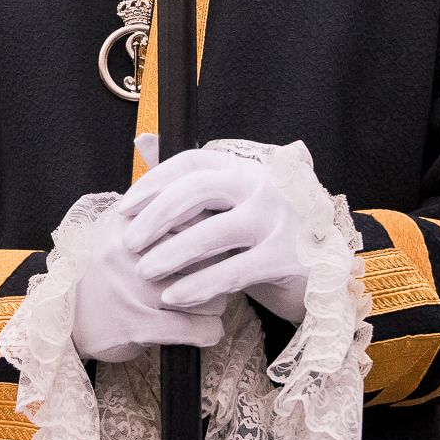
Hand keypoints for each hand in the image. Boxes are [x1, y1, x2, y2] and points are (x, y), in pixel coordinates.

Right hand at [70, 210, 222, 364]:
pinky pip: (194, 327)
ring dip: (216, 303)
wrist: (64, 320)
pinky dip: (209, 331)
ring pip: (204, 292)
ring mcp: (131, 288)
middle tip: (216, 281)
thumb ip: (157, 219)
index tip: (216, 248)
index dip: (212, 235)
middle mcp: (127, 251)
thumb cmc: (105, 276)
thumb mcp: (121, 236)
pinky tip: (208, 331)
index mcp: (126, 222)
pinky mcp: (136, 324)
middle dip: (219, 271)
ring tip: (209, 307)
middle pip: (203, 254)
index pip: (191, 217)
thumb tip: (214, 209)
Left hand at [117, 147, 315, 321]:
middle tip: (129, 242)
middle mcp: (263, 185)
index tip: (124, 208)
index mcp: (243, 168)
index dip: (153, 182)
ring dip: (172, 253)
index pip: (191, 161)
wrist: (315, 272)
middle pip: (198, 189)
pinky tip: (174, 298)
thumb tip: (142, 140)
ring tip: (143, 271)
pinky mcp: (287, 256)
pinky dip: (198, 285)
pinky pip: (232, 271)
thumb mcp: (224, 204)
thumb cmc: (258, 235)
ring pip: (213, 233)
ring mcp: (278, 219)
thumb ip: (187, 178)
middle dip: (156, 216)